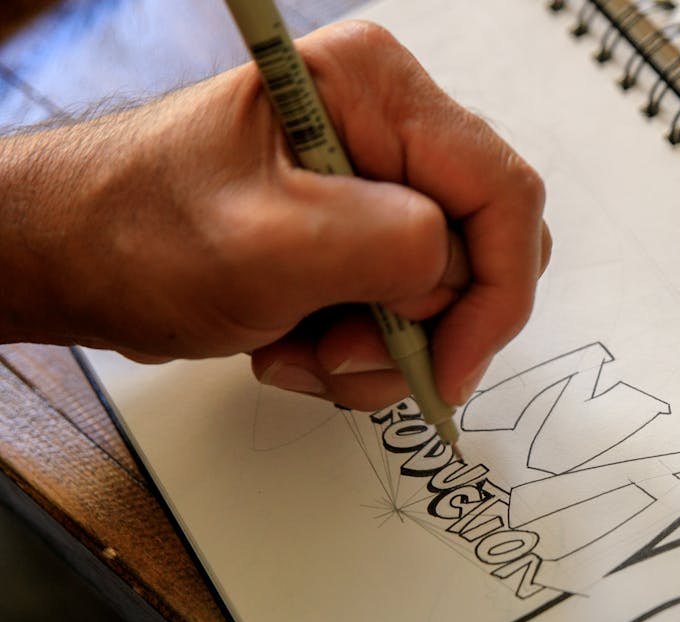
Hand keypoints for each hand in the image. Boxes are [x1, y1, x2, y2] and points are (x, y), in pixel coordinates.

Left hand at [0, 21, 549, 409]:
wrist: (72, 256)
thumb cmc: (137, 230)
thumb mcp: (267, 242)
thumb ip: (389, 247)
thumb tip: (456, 279)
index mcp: (378, 93)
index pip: (504, 196)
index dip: (495, 295)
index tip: (449, 368)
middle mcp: (391, 130)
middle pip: (482, 251)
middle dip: (422, 328)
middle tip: (346, 355)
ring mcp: (378, 185)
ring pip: (448, 295)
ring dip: (381, 349)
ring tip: (301, 351)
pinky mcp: (361, 234)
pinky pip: (409, 312)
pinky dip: (361, 352)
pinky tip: (294, 343)